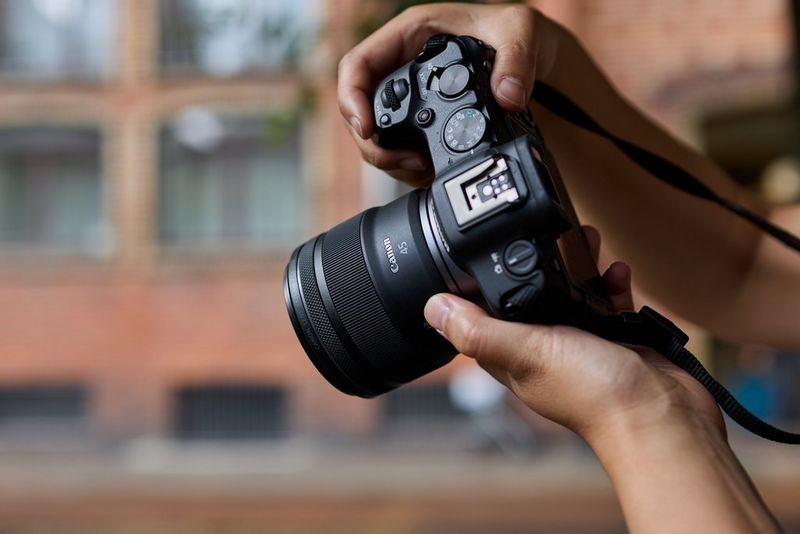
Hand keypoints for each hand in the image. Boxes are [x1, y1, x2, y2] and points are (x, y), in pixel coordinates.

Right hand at [338, 3, 559, 185]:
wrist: (535, 63)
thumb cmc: (517, 32)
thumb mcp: (520, 30)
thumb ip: (516, 60)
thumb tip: (507, 96)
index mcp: (409, 36)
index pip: (358, 65)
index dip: (352, 98)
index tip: (366, 128)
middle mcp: (402, 69)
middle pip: (361, 111)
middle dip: (374, 144)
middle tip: (406, 162)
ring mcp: (411, 101)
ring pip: (378, 138)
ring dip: (393, 162)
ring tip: (424, 169)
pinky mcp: (422, 127)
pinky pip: (402, 152)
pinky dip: (412, 170)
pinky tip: (433, 173)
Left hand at [423, 227, 723, 446]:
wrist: (660, 415)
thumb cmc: (593, 393)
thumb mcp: (527, 351)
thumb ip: (479, 330)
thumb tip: (432, 308)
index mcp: (512, 355)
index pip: (480, 315)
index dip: (477, 284)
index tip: (481, 249)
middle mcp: (542, 350)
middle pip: (528, 295)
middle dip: (535, 262)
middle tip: (548, 233)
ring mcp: (579, 344)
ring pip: (569, 292)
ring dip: (577, 265)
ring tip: (587, 239)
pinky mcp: (612, 338)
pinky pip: (606, 300)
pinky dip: (610, 283)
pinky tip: (617, 272)